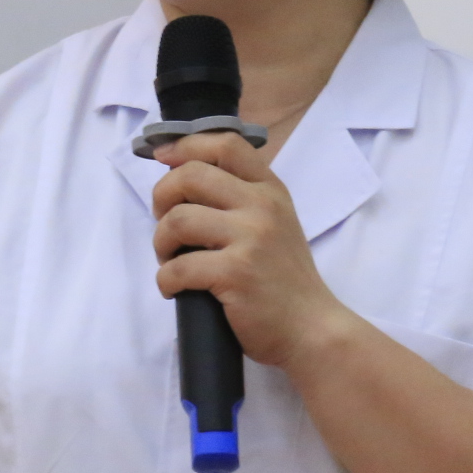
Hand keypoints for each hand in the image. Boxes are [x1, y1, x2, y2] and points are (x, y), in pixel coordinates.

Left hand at [149, 130, 353, 370]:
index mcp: (270, 190)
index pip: (226, 143)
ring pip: (178, 219)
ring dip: (161, 241)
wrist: (311, 329)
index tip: (163, 158)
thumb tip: (184, 176)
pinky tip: (174, 288)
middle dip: (162, 197)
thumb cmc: (284, 279)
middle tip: (164, 222)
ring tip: (169, 259)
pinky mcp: (235, 273)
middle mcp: (262, 206)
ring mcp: (250, 238)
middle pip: (191, 175)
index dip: (186, 145)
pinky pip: (178, 266)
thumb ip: (242, 198)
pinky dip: (166, 279)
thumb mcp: (275, 223)